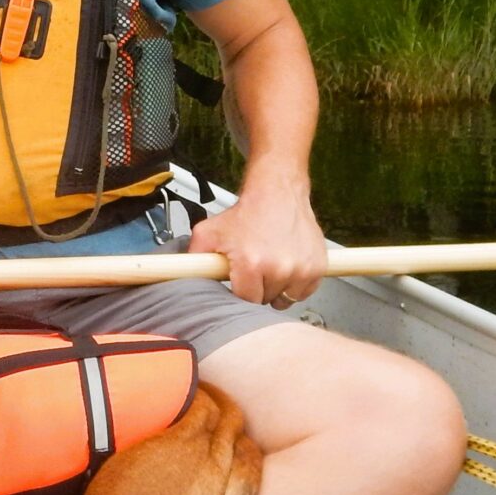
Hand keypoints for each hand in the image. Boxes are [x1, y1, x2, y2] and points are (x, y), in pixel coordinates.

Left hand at [188, 167, 326, 307]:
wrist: (277, 193)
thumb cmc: (246, 214)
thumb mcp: (209, 232)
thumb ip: (192, 258)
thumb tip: (178, 278)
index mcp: (251, 265)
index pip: (245, 301)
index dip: (240, 292)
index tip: (240, 283)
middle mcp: (279, 269)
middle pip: (264, 301)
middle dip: (258, 288)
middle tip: (255, 269)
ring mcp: (301, 270)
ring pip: (285, 299)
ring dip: (277, 288)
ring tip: (271, 266)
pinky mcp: (317, 267)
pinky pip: (304, 291)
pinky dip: (296, 283)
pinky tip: (287, 266)